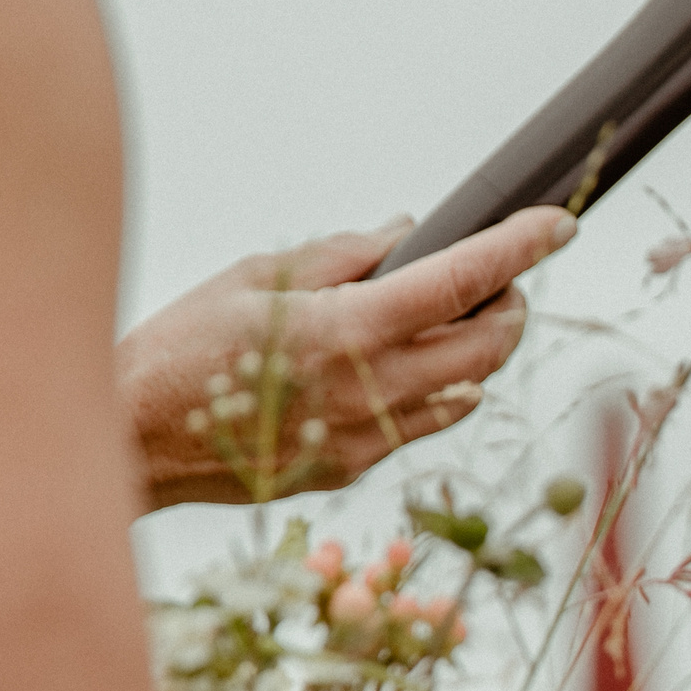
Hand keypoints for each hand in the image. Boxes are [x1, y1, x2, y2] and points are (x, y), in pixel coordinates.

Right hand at [117, 208, 573, 511]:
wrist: (131, 440)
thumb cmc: (181, 347)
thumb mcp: (257, 276)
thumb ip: (343, 256)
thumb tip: (406, 232)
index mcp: (348, 329)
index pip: (463, 281)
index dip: (520, 248)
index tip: (559, 224)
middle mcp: (371, 388)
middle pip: (489, 346)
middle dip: (510, 305)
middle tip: (501, 279)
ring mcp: (368, 436)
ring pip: (466, 389)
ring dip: (478, 349)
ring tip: (455, 317)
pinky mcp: (354, 466)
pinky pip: (424, 423)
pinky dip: (437, 388)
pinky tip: (408, 365)